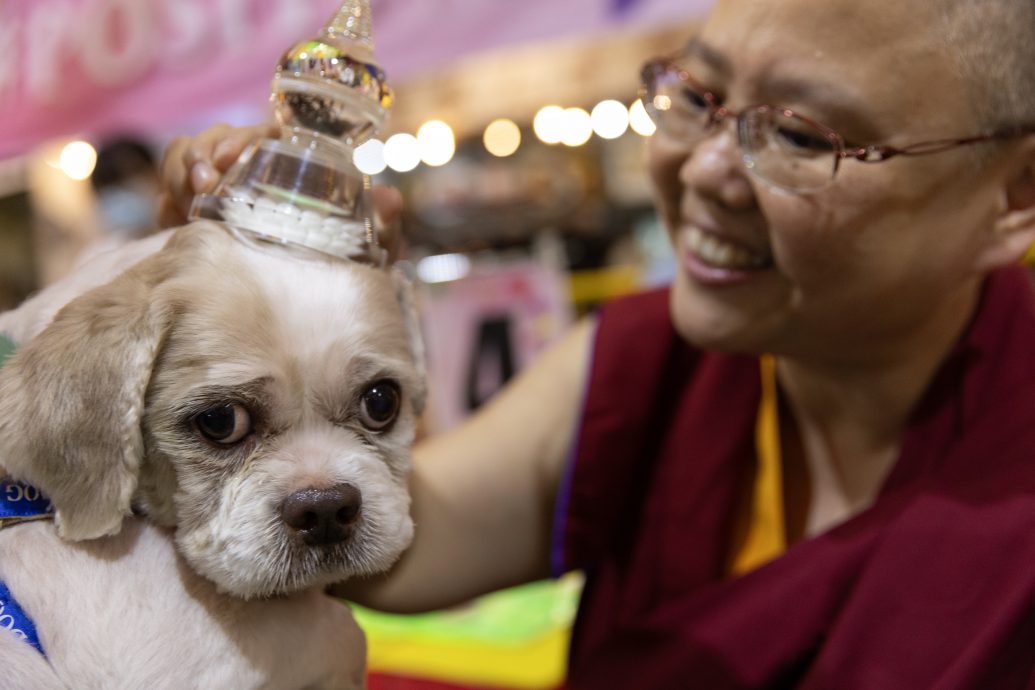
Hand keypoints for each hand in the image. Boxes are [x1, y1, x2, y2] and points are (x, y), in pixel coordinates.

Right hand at [157, 123, 405, 260]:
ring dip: (182, 168)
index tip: (230, 159)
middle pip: (218, 139)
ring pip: (188, 155)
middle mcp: (253, 174)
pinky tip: (174, 215)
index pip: (265, 135)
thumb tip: (390, 199)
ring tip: (188, 198)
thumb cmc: (343, 275)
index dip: (245, 137)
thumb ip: (382, 229)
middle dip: (204, 151)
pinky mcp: (193, 215)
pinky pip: (169, 186)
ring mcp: (220, 192)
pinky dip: (167, 192)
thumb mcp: (369, 256)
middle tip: (204, 183)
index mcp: (294, 170)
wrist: (306, 318)